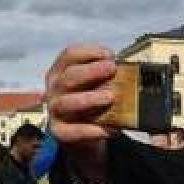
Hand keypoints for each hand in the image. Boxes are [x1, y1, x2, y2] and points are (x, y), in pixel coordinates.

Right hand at [44, 45, 117, 182]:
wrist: (84, 131)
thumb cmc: (91, 99)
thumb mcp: (97, 84)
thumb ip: (106, 76)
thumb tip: (129, 71)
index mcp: (62, 70)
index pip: (70, 55)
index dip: (90, 52)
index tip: (110, 55)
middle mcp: (55, 88)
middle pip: (69, 76)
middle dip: (91, 71)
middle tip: (112, 69)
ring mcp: (54, 110)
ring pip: (66, 103)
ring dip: (89, 98)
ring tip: (110, 97)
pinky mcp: (59, 131)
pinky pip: (71, 132)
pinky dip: (89, 131)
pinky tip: (107, 129)